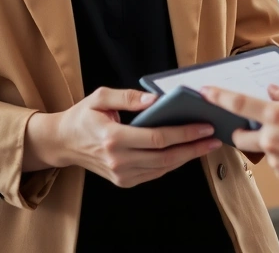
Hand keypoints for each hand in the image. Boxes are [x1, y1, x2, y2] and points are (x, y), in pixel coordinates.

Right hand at [53, 87, 222, 187]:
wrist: (64, 142)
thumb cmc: (83, 116)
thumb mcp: (101, 97)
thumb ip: (129, 97)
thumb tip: (156, 99)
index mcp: (113, 138)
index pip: (157, 138)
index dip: (184, 133)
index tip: (204, 126)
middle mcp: (118, 160)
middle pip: (165, 156)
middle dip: (193, 147)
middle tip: (215, 138)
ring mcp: (121, 174)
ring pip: (163, 167)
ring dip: (187, 157)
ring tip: (207, 144)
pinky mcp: (124, 181)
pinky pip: (155, 173)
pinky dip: (173, 163)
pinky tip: (186, 152)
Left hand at [200, 84, 278, 193]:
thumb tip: (273, 91)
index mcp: (276, 115)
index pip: (238, 103)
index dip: (219, 96)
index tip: (205, 92)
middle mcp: (270, 138)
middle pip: (239, 136)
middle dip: (240, 131)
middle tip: (257, 126)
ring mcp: (274, 160)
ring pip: (262, 150)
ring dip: (271, 144)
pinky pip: (278, 164)